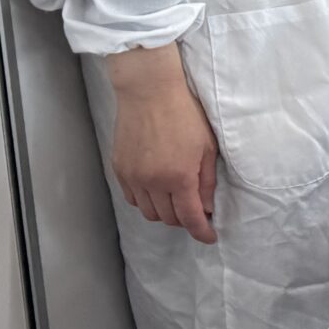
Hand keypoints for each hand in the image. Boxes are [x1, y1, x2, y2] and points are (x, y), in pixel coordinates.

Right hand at [106, 44, 218, 244]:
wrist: (149, 91)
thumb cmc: (185, 114)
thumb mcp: (207, 147)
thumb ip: (207, 181)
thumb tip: (207, 207)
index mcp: (179, 177)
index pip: (190, 218)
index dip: (201, 232)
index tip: (209, 237)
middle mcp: (153, 182)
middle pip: (168, 219)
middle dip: (185, 221)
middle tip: (196, 212)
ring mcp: (133, 177)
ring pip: (148, 212)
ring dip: (165, 212)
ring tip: (176, 201)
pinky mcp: (118, 169)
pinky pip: (132, 198)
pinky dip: (145, 201)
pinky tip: (156, 191)